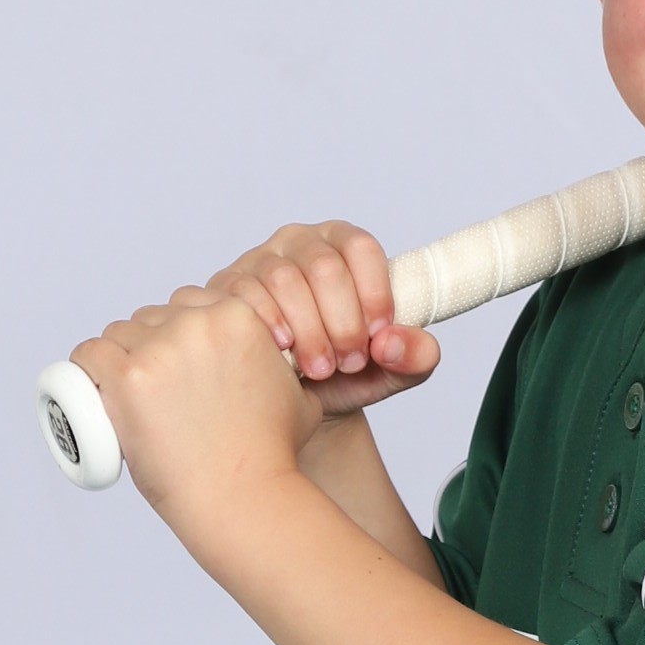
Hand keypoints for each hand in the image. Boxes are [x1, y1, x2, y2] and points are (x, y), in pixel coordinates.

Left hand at [67, 281, 325, 517]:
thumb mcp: (299, 395)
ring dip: (120, 355)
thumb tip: (299, 364)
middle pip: (155, 317)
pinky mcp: (128, 377)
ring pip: (121, 333)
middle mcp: (198, 323)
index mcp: (240, 316)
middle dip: (151, 345)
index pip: (192, 304)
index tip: (175, 362)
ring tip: (123, 390)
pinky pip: (90, 354)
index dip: (181, 331)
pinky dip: (87, 366)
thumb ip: (296, 370)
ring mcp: (160, 349)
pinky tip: (88, 381)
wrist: (244, 496)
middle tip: (153, 387)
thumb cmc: (271, 455)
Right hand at [208, 220, 443, 417]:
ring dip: (308, 331)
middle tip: (350, 362)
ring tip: (321, 368)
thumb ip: (416, 356)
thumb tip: (392, 342)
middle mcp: (300, 243)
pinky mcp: (228, 287)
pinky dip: (269, 326)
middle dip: (342, 322)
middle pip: (323, 266)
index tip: (380, 335)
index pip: (360, 247)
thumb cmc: (348, 374)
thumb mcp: (393, 370)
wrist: (298, 401)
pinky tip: (284, 353)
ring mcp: (260, 261)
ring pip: (284, 281)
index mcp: (344, 244)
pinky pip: (244, 296)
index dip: (373, 292)